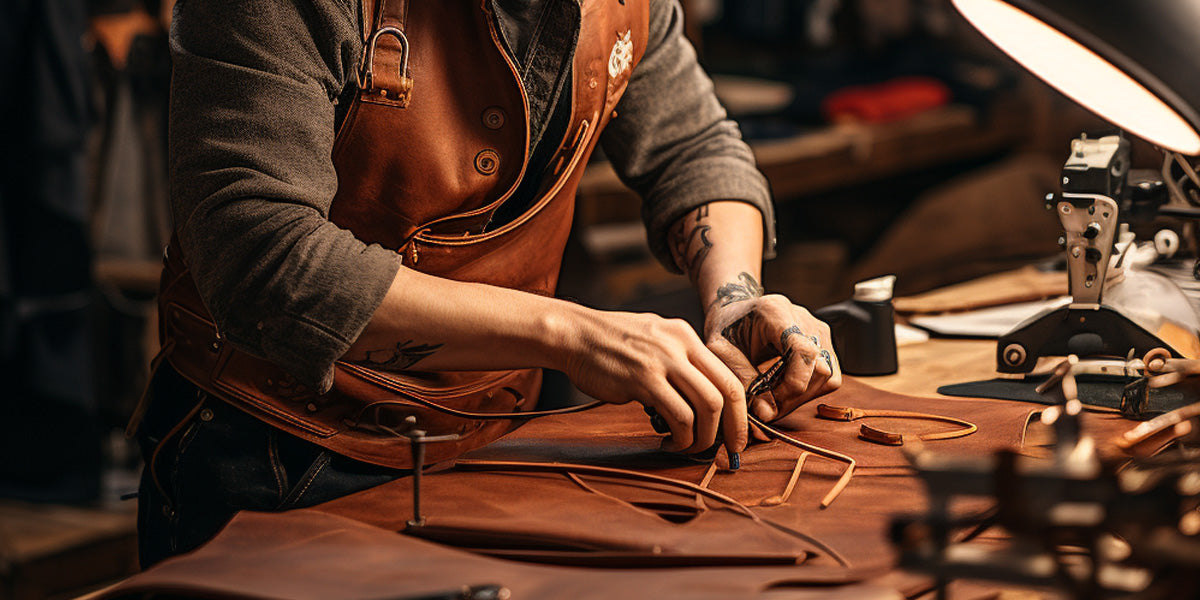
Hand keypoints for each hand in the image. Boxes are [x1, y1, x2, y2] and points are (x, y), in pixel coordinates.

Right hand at [560, 309, 746, 455]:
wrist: (573, 335)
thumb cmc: (609, 344)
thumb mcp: (653, 339)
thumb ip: (677, 361)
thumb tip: (698, 398)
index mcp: (685, 336)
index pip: (728, 375)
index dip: (739, 411)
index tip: (736, 434)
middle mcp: (680, 345)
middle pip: (726, 392)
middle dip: (732, 428)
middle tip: (727, 450)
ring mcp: (662, 361)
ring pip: (707, 406)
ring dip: (703, 437)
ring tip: (687, 447)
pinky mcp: (643, 380)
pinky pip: (679, 416)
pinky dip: (681, 437)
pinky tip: (667, 443)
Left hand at [703, 279, 841, 420]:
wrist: (734, 311)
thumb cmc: (725, 328)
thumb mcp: (721, 352)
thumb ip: (743, 380)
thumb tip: (766, 413)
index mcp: (776, 313)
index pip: (803, 352)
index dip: (792, 384)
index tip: (769, 402)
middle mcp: (805, 318)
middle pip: (819, 369)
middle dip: (794, 397)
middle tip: (767, 407)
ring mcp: (818, 329)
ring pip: (828, 376)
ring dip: (802, 396)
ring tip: (774, 398)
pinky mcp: (823, 342)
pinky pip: (828, 376)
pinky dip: (808, 390)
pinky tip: (784, 388)